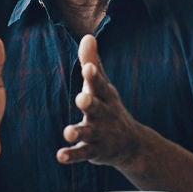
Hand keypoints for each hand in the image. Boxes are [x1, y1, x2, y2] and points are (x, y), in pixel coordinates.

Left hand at [58, 34, 155, 167]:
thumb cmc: (109, 107)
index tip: (87, 67)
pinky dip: (72, 155)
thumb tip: (87, 36)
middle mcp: (104, 114)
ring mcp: (100, 134)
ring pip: (89, 133)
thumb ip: (92, 62)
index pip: (99, 84)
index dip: (94, 76)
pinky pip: (83, 153)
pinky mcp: (94, 151)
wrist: (132, 144)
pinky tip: (60, 156)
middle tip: (81, 98)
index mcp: (105, 96)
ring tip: (68, 132)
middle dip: (89, 103)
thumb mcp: (103, 86)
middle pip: (96, 107)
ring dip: (78, 132)